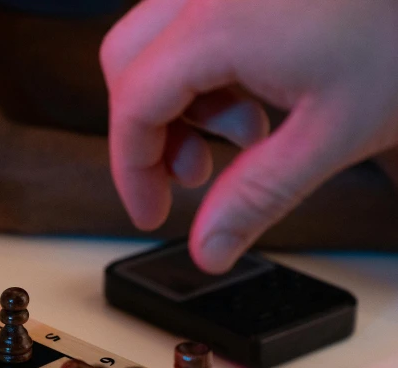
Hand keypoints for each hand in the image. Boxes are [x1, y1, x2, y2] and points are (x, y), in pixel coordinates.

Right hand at [100, 0, 397, 271]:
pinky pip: (192, 30)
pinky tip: (255, 98)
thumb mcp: (335, 130)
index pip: (133, 105)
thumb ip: (259, 195)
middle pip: (127, 68)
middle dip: (148, 132)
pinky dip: (206, 74)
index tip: (150, 210)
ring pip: (157, 48)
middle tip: (187, 178)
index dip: (132, 169)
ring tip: (242, 138)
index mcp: (218, 25)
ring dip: (180, 103)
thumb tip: (209, 247)